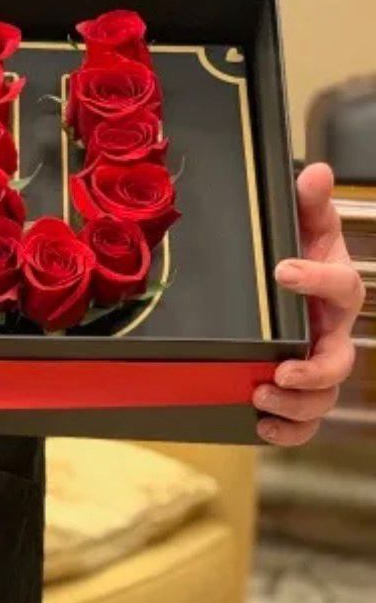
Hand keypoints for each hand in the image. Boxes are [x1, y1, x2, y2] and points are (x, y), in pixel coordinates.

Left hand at [256, 162, 360, 444]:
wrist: (283, 285)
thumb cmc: (298, 256)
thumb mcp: (301, 227)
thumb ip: (308, 203)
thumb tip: (317, 171)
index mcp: (335, 289)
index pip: (342, 285)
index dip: (317, 279)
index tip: (282, 271)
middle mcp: (332, 331)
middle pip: (342, 358)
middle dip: (314, 368)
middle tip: (279, 370)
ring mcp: (318, 362)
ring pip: (324, 396)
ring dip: (296, 405)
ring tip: (260, 394)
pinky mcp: (300, 390)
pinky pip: (305, 422)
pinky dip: (288, 432)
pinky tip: (260, 426)